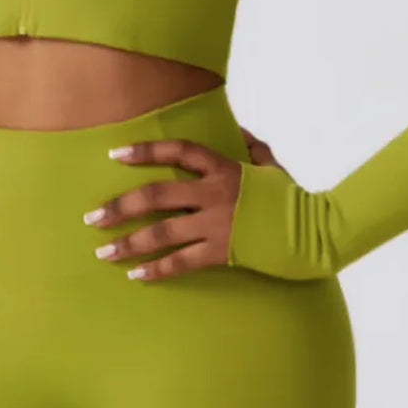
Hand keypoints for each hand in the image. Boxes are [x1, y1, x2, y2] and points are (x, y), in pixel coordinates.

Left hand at [84, 125, 280, 281]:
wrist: (315, 232)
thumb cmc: (293, 198)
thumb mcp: (272, 166)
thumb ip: (251, 148)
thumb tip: (239, 133)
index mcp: (223, 168)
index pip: (177, 151)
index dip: (145, 151)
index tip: (115, 154)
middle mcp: (213, 193)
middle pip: (155, 195)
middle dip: (119, 206)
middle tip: (91, 217)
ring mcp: (216, 224)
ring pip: (160, 232)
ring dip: (128, 243)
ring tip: (103, 252)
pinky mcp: (222, 252)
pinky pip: (180, 262)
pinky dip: (156, 269)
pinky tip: (136, 275)